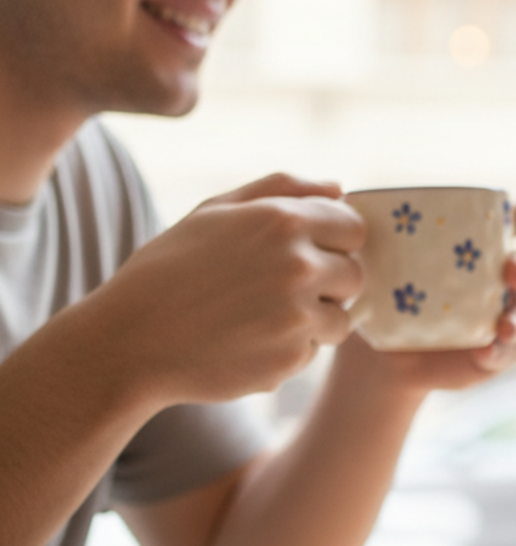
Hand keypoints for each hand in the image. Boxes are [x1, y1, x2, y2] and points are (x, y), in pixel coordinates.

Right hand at [95, 174, 363, 406]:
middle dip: (328, 282)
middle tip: (277, 288)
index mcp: (283, 221)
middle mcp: (299, 267)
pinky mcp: (292, 358)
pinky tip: (246, 340)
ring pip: (342, 318)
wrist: (131, 339)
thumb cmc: (171, 268)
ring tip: (260, 315)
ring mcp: (298, 316)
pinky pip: (313, 350)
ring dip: (314, 318)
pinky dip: (289, 348)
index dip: (333, 241)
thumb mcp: (216, 212)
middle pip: (354, 274)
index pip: (354, 227)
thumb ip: (283, 190)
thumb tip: (340, 187)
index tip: (305, 251)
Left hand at [338, 205, 515, 393]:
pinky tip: (484, 352)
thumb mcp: (374, 260)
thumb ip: (369, 229)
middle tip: (510, 273)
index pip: (515, 222)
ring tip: (504, 326)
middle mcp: (501, 277)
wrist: (380, 354)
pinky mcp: (497, 351)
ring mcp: (504, 315)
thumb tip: (343, 192)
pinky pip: (509, 351)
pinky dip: (500, 352)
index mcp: (480, 245)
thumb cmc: (381, 294)